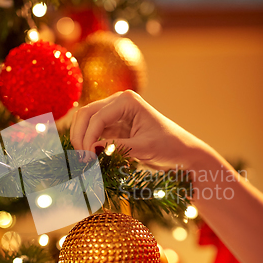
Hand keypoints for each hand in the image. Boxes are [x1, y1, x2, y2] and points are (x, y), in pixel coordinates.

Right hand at [70, 90, 203, 169]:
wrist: (183, 153)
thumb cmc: (170, 147)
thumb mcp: (144, 147)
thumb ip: (117, 147)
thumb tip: (90, 149)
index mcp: (127, 101)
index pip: (97, 116)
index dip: (88, 137)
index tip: (87, 159)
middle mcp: (118, 102)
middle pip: (86, 115)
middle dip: (80, 136)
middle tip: (81, 160)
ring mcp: (114, 114)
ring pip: (86, 123)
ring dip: (81, 140)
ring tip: (83, 161)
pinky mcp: (113, 127)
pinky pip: (94, 133)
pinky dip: (88, 144)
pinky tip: (90, 159)